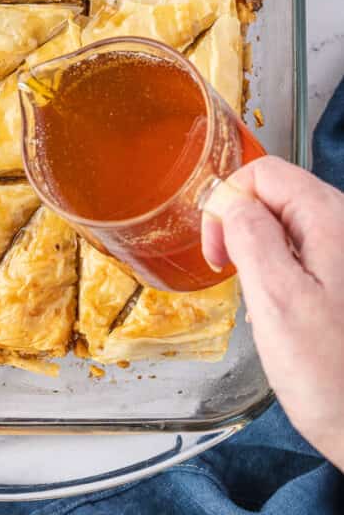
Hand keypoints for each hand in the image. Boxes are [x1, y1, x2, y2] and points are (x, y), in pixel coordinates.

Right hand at [201, 155, 343, 469]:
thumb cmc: (334, 377)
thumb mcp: (276, 300)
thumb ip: (250, 237)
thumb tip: (232, 204)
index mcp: (331, 219)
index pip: (263, 171)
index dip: (228, 202)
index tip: (217, 251)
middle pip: (277, 193)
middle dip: (241, 226)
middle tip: (232, 276)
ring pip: (288, 225)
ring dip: (260, 253)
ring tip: (260, 302)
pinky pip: (304, 254)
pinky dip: (281, 272)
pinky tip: (283, 313)